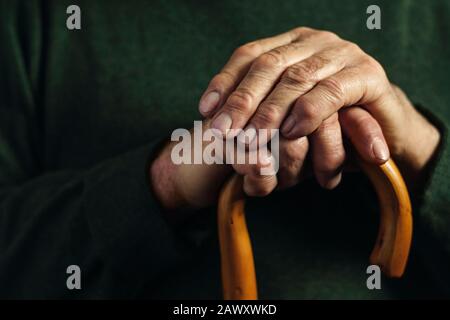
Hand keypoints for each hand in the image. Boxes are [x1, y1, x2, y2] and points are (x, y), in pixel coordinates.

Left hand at [199, 27, 439, 189]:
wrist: (381, 131)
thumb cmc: (325, 124)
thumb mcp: (285, 115)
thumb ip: (257, 109)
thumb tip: (211, 118)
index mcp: (291, 44)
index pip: (249, 55)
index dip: (225, 82)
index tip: (205, 110)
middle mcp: (314, 42)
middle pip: (268, 65)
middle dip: (241, 101)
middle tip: (222, 132)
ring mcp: (342, 53)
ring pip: (296, 78)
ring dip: (269, 112)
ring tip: (250, 140)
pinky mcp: (367, 74)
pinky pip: (332, 90)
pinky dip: (308, 111)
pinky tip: (291, 131)